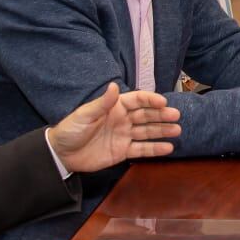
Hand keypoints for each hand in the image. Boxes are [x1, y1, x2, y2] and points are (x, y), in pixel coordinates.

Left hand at [48, 83, 180, 172]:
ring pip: (147, 132)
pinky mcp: (123, 151)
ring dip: (162, 130)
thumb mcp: (85, 114)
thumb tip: (114, 86)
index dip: (150, 100)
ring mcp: (124, 136)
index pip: (137, 100)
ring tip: (177, 130)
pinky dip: (155, 149)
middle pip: (146, 115)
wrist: (62, 154)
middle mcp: (123, 119)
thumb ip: (102, 103)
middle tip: (176, 116)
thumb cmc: (71, 129)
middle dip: (161, 115)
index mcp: (115, 107)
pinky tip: (168, 147)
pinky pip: (142, 149)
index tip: (163, 102)